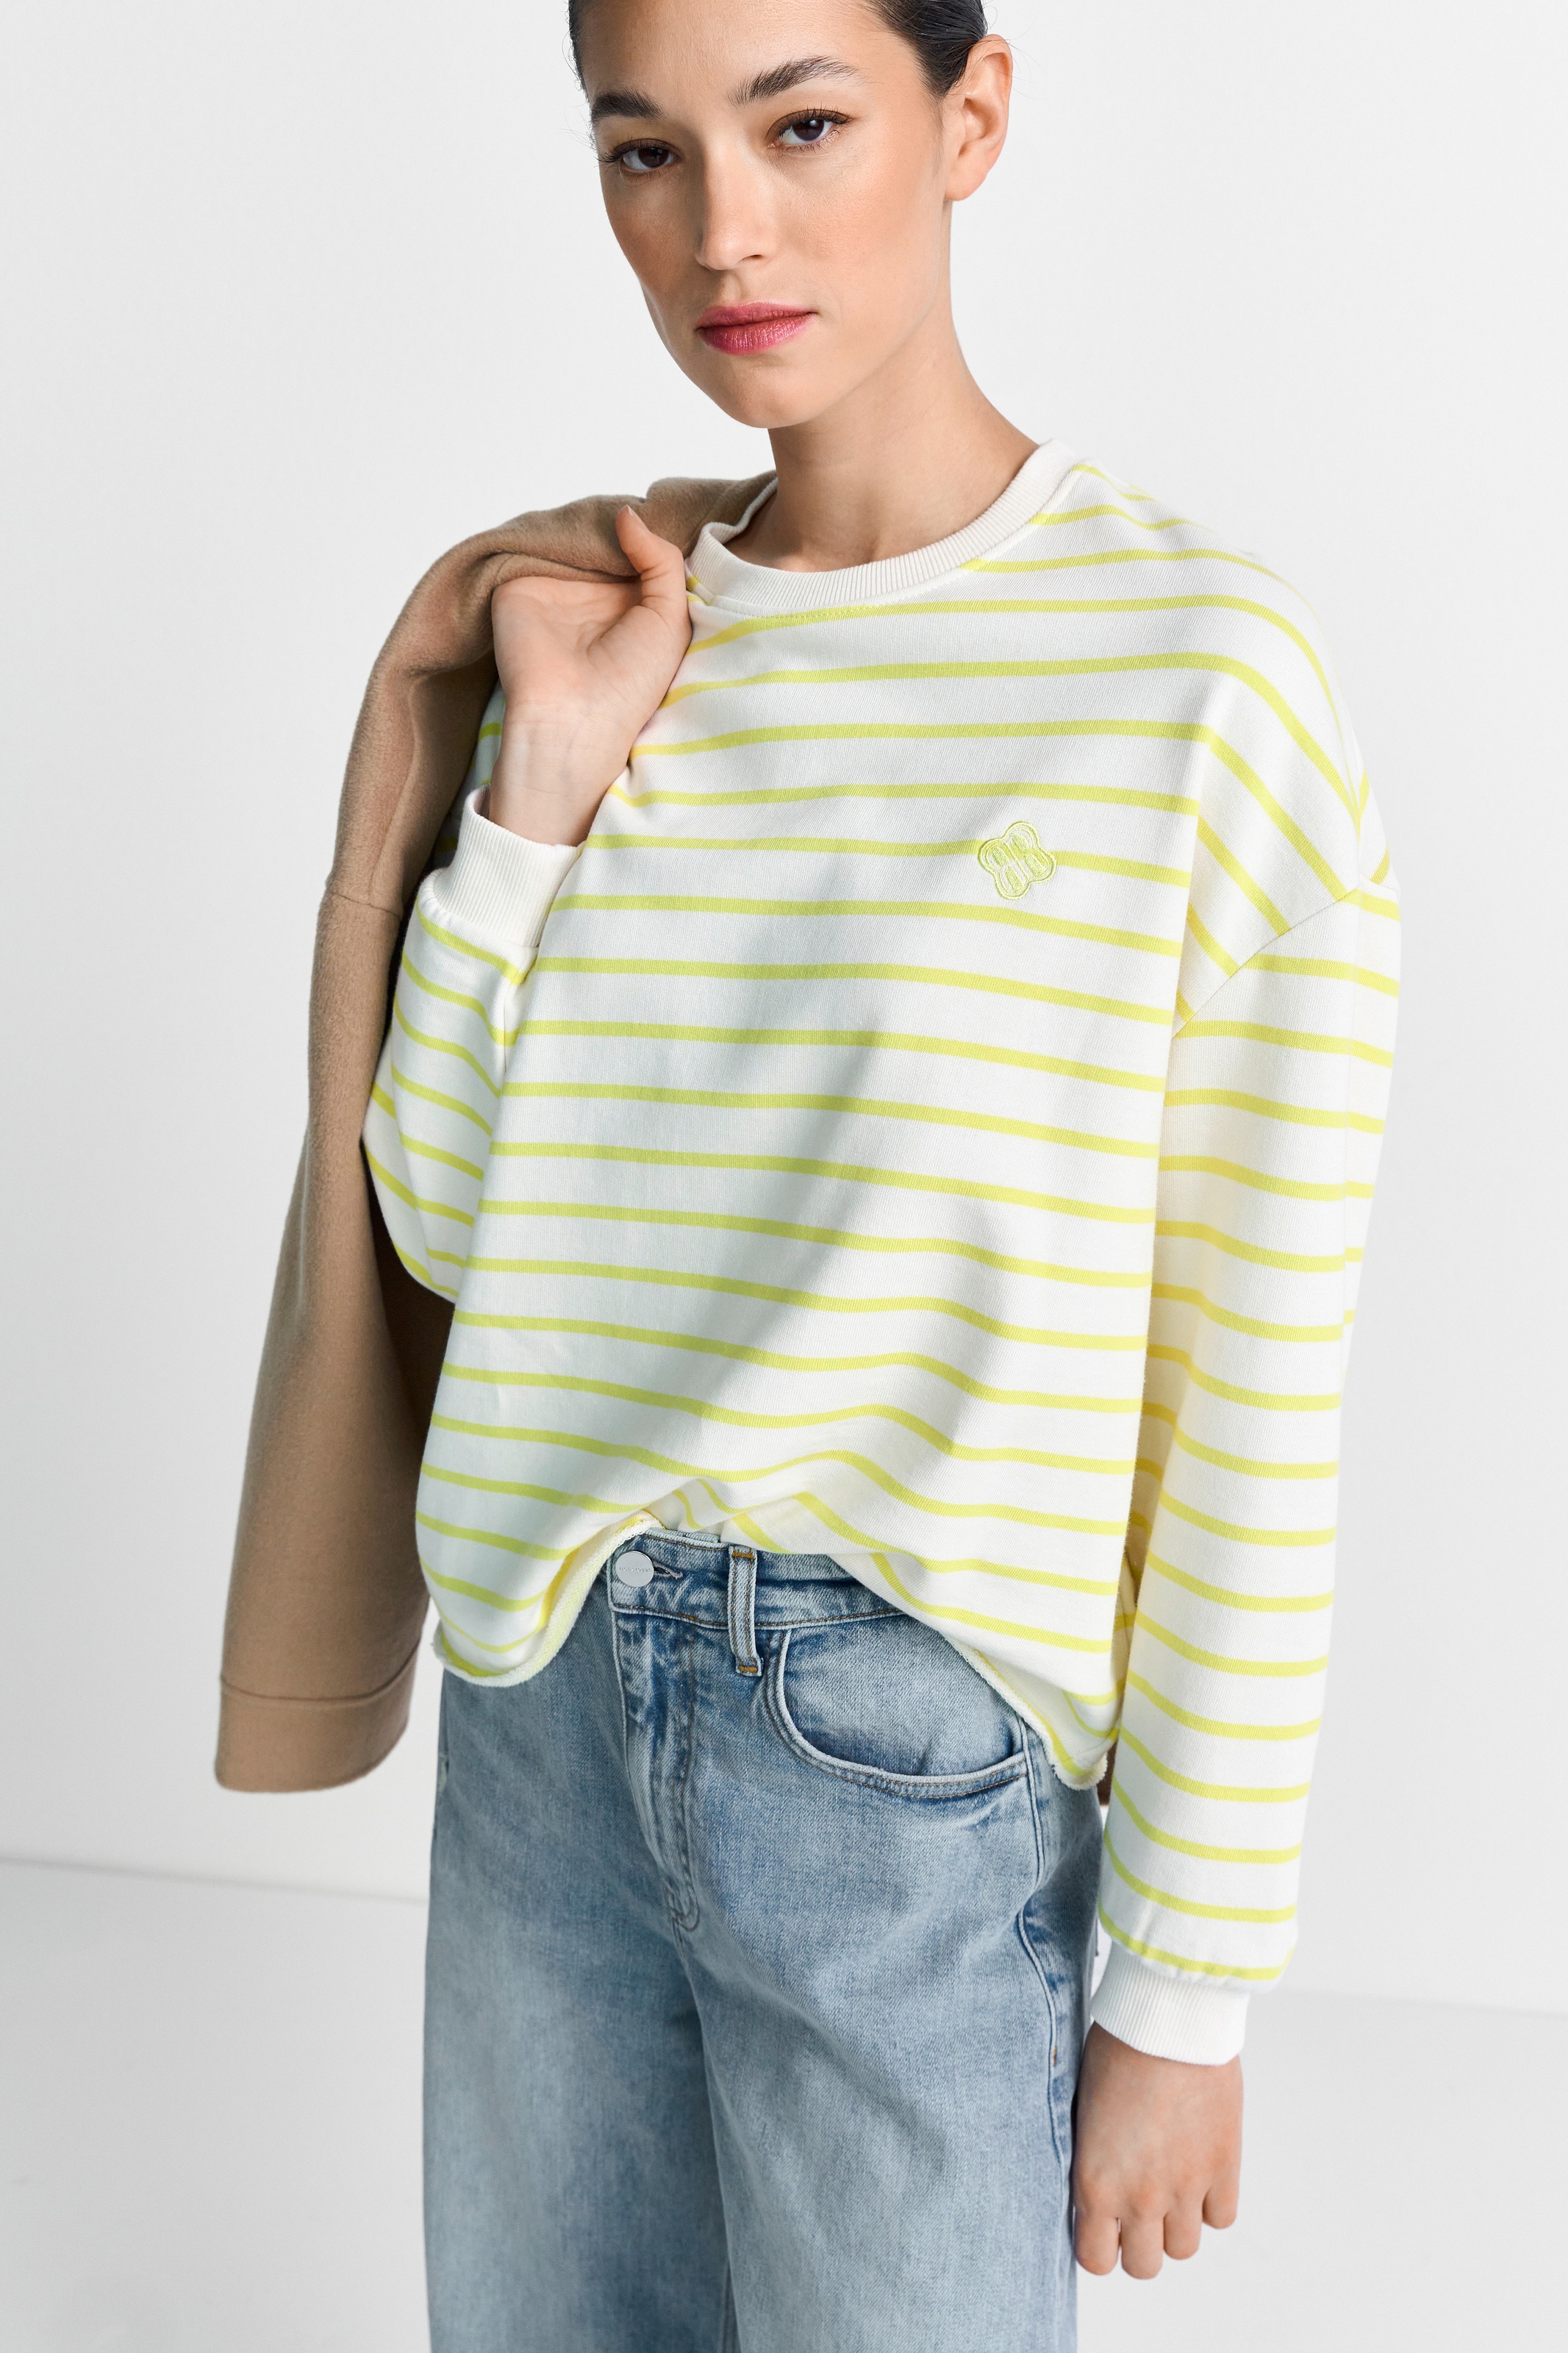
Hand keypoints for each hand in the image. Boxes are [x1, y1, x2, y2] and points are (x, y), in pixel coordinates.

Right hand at [487, 505, 690, 844]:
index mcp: (632, 606)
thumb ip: (662, 559)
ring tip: (602, 509)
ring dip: (584, 518)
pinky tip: (569, 520)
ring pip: (570, 534)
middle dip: (619, 517)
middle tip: (631, 498)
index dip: (649, 528)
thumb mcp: (671, 617)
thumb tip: (628, 514)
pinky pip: (532, 541)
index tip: (665, 502)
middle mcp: (595, 595)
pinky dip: (547, 528)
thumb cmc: (630, 681)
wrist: (573, 716)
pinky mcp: (519, 585)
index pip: (640, 552)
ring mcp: (556, 588)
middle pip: (604, 536)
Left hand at [1072, 2022, 1241, 2277]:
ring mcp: (1186, 2186)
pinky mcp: (1224, 2167)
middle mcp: (1141, 2197)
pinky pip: (1222, 2218)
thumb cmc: (1117, 2048)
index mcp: (1096, 2183)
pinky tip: (1198, 2172)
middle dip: (1138, 2242)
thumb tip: (1097, 2189)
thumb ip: (1091, 2160)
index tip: (1102, 2224)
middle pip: (1144, 2265)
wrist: (1168, 2019)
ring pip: (1185, 2249)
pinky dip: (1211, 2203)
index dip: (1100, 2245)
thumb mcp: (1083, 2111)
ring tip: (1169, 2186)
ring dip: (1176, 2225)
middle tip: (1136, 2206)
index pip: (1097, 2260)